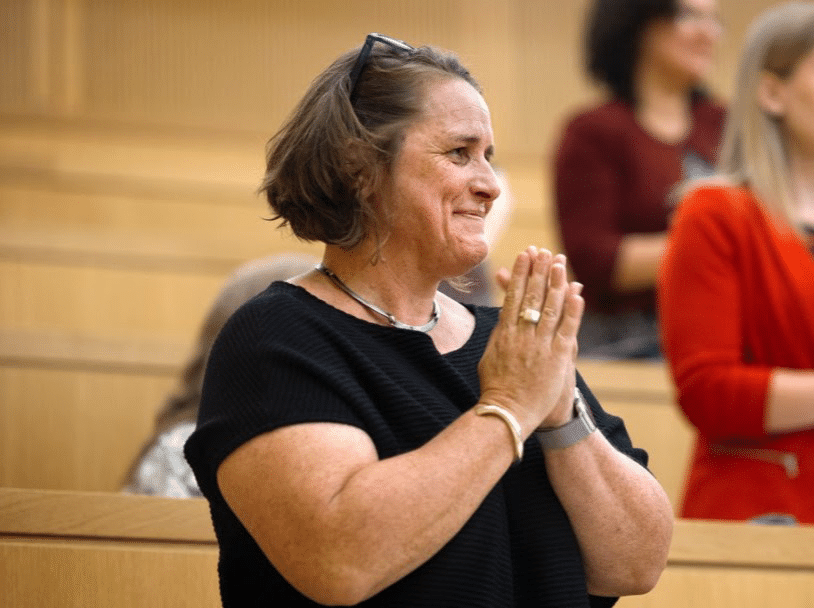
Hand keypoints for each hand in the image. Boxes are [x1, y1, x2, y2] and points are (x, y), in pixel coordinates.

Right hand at [477, 247, 583, 434]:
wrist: (507, 414)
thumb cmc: (495, 389)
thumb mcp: (489, 358)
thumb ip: (498, 337)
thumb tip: (502, 320)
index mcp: (503, 333)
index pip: (513, 296)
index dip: (520, 273)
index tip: (524, 255)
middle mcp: (521, 335)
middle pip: (531, 295)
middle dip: (538, 270)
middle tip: (544, 250)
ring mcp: (539, 345)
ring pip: (550, 307)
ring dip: (556, 282)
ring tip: (559, 263)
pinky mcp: (556, 358)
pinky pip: (567, 329)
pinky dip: (573, 310)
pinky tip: (577, 293)